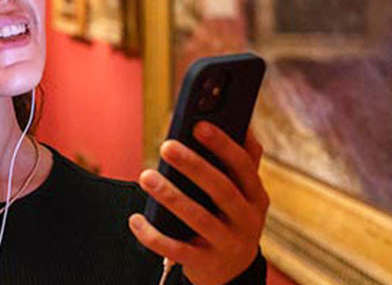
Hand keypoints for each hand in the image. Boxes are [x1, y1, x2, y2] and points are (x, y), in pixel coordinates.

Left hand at [127, 124, 267, 284]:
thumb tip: (240, 122)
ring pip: (198, 218)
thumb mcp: (243, 194)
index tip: (198, 125)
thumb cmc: (231, 218)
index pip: (243, 166)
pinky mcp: (206, 263)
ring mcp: (227, 244)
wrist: (233, 272)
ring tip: (146, 177)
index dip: (223, 145)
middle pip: (221, 189)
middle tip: (166, 146)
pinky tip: (135, 220)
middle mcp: (247, 220)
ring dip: (171, 196)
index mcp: (256, 196)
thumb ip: (239, 163)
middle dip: (193, 166)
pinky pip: (177, 250)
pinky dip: (153, 236)